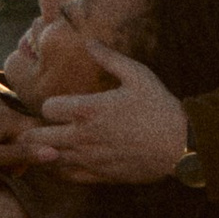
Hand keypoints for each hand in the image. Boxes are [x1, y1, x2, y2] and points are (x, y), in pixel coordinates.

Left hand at [0, 97, 45, 182]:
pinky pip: (0, 124)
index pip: (40, 130)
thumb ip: (23, 154)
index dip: (39, 152)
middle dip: (24, 151)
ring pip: (13, 128)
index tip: (24, 171)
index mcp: (7, 114)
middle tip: (10, 173)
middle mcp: (0, 104)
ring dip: (11, 147)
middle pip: (28, 128)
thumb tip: (56, 152)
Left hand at [36, 50, 189, 185]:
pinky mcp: (100, 176)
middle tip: (46, 125)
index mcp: (89, 110)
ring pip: (50, 159)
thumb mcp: (137, 75)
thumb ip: (109, 58)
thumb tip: (88, 41)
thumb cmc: (159, 107)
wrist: (180, 144)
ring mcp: (90, 159)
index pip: (47, 109)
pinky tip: (68, 158)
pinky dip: (61, 168)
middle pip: (39, 137)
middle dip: (38, 129)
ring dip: (48, 149)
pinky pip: (68, 176)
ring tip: (54, 142)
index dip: (51, 105)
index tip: (61, 105)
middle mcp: (84, 136)